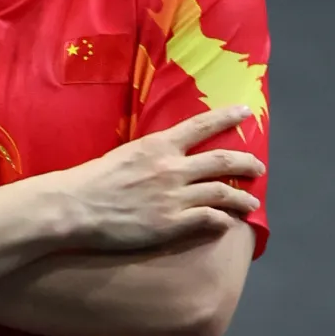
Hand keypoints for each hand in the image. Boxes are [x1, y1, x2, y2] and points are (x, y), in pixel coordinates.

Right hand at [51, 106, 264, 250]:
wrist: (75, 206)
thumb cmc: (93, 179)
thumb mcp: (125, 153)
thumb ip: (151, 153)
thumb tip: (166, 153)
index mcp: (158, 145)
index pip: (202, 125)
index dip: (227, 117)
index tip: (246, 112)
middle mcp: (172, 167)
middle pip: (222, 161)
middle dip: (247, 163)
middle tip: (258, 167)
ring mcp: (175, 197)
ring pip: (222, 193)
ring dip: (242, 198)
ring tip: (251, 202)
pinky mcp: (172, 223)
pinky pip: (209, 220)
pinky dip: (223, 220)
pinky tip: (227, 223)